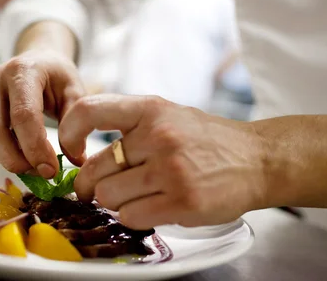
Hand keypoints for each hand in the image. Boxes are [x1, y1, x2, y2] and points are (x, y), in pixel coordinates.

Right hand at [0, 49, 86, 178]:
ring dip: (7, 159)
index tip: (51, 170)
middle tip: (40, 174)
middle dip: (16, 160)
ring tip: (33, 165)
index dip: (35, 148)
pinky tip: (19, 153)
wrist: (36, 60)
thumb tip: (75, 159)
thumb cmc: (56, 77)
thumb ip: (74, 124)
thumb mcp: (74, 92)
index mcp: (23, 70)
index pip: (23, 115)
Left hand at [58, 94, 267, 229]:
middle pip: (94, 169)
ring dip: (116, 202)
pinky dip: (134, 216)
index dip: (68, 133)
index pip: (89, 110)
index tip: (72, 151)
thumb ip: (131, 126)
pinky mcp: (183, 202)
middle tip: (98, 189)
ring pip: (109, 197)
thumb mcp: (170, 115)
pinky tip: (151, 207)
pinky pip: (131, 217)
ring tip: (136, 196)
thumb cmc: (208, 140)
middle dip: (90, 185)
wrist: (257, 159)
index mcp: (151, 110)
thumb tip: (84, 153)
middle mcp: (159, 137)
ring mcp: (171, 170)